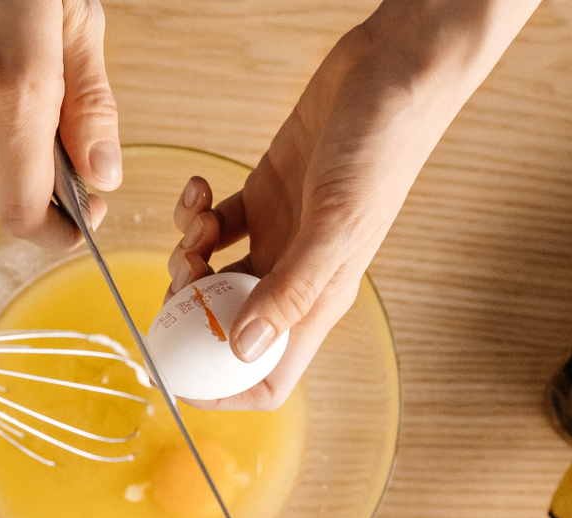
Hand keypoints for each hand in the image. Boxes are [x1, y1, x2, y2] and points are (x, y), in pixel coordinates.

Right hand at [0, 0, 120, 247]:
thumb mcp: (76, 17)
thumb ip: (90, 105)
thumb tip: (103, 176)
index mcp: (12, 89)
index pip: (24, 210)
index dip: (57, 232)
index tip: (83, 223)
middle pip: (0, 195)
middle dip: (41, 195)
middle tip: (76, 170)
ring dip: (13, 146)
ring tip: (33, 81)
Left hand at [168, 0, 540, 409]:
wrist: (392, 74)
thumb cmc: (383, 148)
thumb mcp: (336, 224)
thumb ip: (290, 290)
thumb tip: (245, 347)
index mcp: (317, 301)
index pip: (270, 377)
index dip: (224, 390)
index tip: (178, 378)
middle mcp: (294, 278)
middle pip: (224, 327)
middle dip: (191, 311)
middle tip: (182, 275)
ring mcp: (276, 238)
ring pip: (209, 275)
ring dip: (187, 255)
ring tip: (200, 221)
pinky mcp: (262, 198)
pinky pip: (212, 224)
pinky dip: (195, 213)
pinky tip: (200, 190)